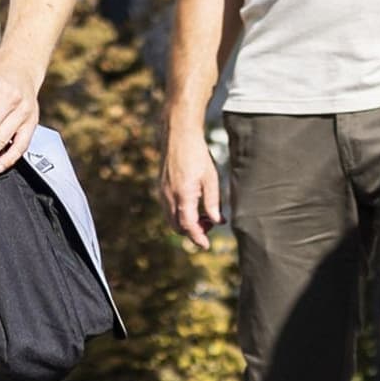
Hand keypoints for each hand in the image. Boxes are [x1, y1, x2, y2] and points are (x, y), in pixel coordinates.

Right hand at [161, 119, 220, 248]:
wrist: (179, 135)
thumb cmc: (197, 155)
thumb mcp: (211, 179)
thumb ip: (213, 202)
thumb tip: (218, 221)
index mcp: (183, 195)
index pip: (189, 226)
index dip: (197, 238)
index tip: (206, 245)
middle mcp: (169, 197)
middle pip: (177, 226)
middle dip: (192, 231)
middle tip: (210, 224)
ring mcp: (162, 192)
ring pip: (171, 218)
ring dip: (186, 222)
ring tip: (203, 214)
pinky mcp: (161, 187)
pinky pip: (168, 208)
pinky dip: (179, 213)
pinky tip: (192, 203)